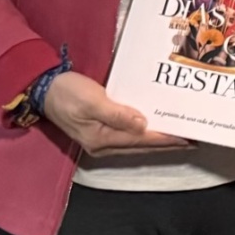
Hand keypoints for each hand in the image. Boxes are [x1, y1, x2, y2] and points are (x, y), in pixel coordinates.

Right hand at [43, 72, 188, 156]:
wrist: (42, 88)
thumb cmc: (67, 92)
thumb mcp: (92, 100)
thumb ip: (117, 114)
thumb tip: (142, 125)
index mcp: (102, 139)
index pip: (141, 140)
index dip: (165, 139)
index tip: (187, 139)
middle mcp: (103, 144)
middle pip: (141, 146)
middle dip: (167, 143)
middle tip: (192, 140)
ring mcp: (101, 140)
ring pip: (136, 144)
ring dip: (158, 140)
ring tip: (179, 137)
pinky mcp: (100, 131)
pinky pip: (128, 136)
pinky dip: (144, 134)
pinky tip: (154, 128)